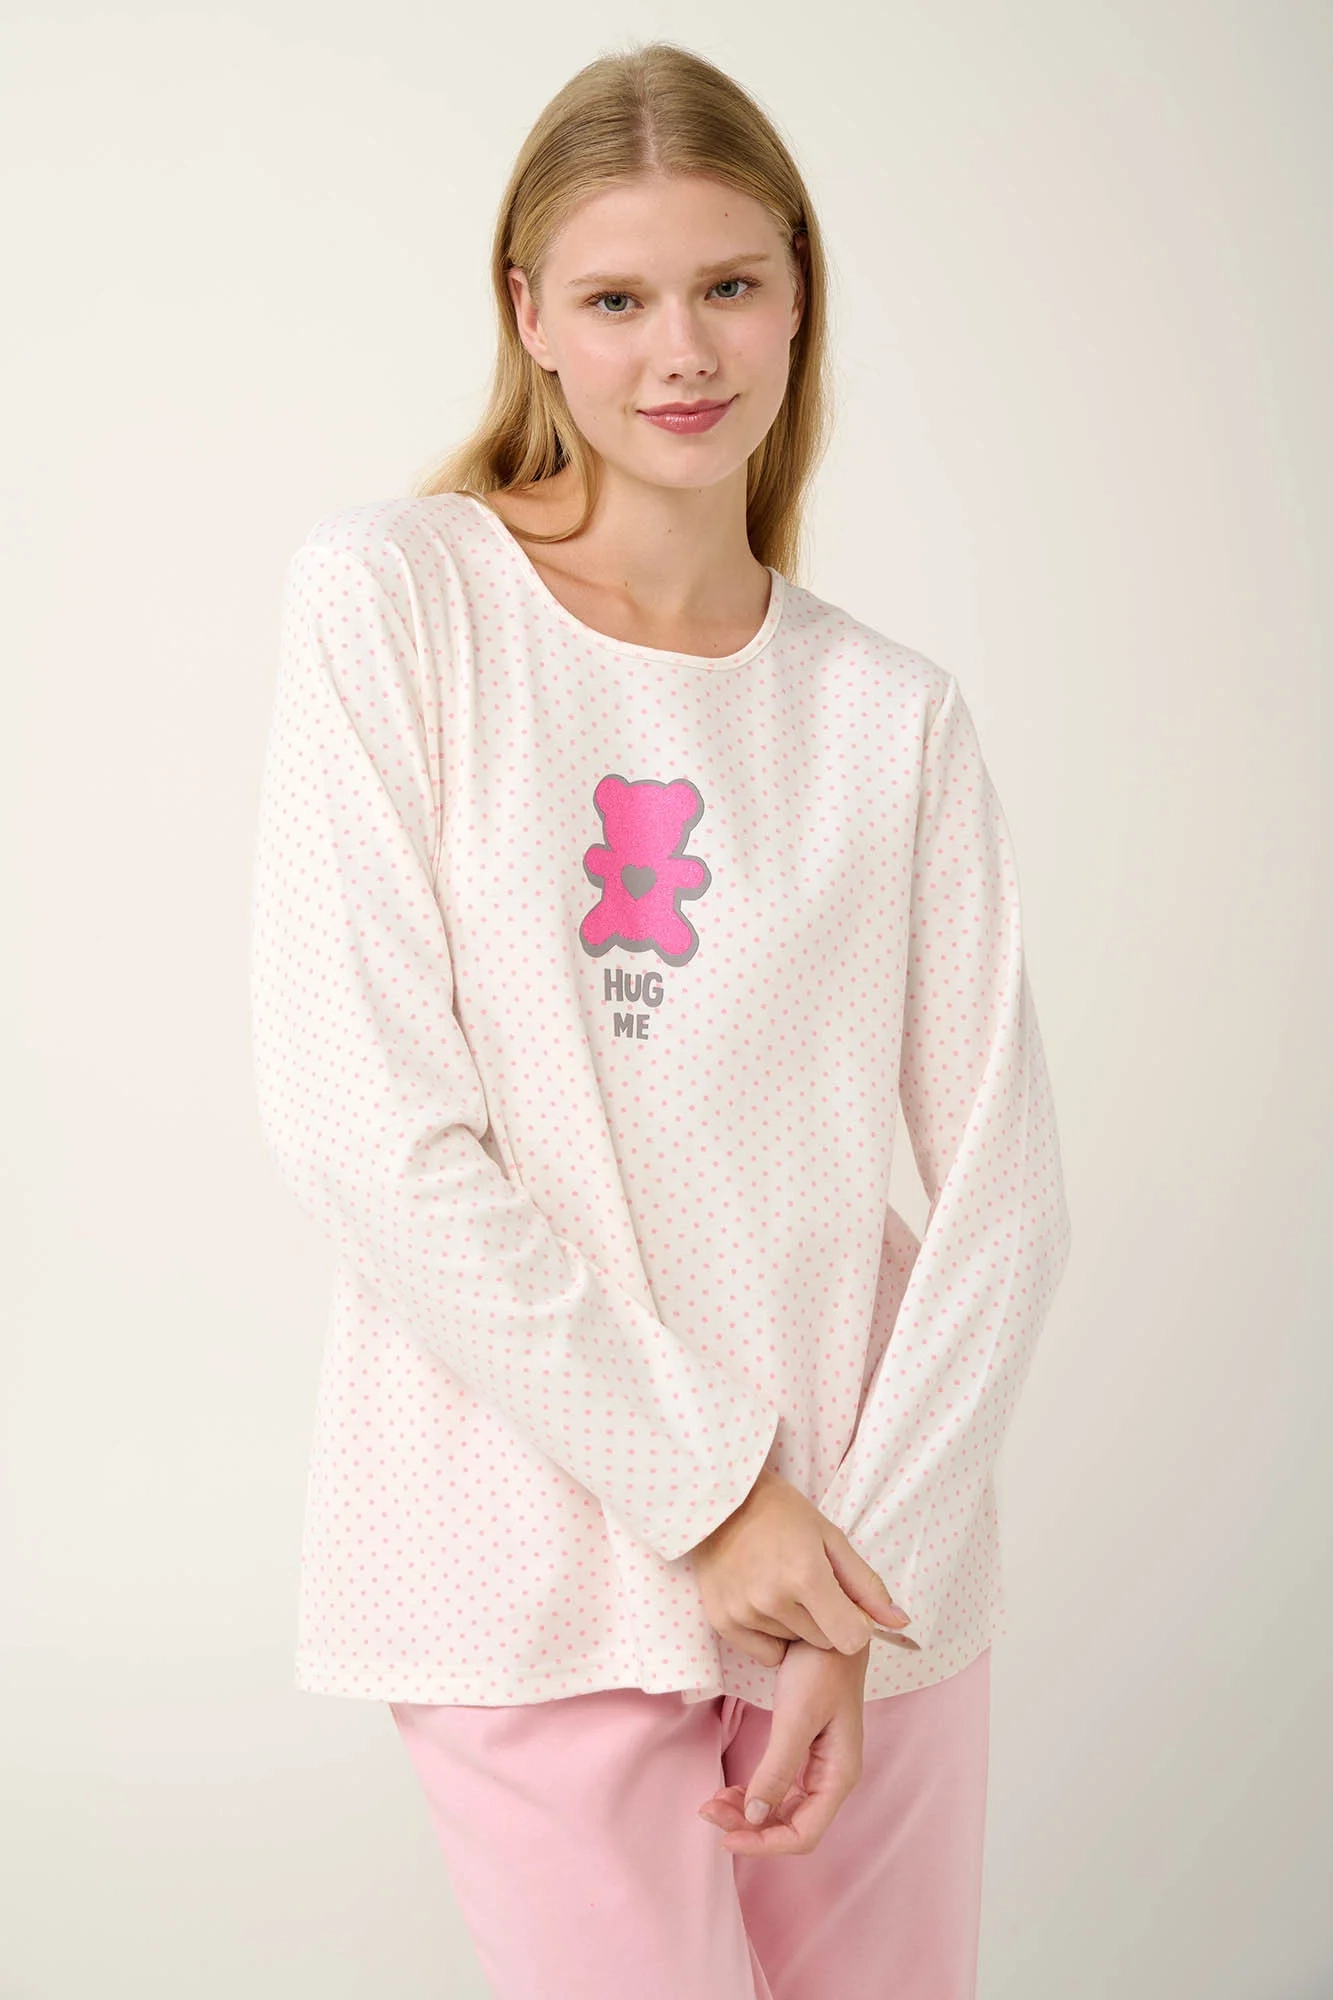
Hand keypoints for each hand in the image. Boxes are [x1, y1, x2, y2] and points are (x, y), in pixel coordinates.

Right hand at [687, 1467, 916, 1665]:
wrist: (718, 1500)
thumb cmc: (779, 1512)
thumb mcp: (829, 1537)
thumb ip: (865, 1584)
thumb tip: (899, 1622)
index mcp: (806, 1576)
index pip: (852, 1639)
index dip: (855, 1623)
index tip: (843, 1601)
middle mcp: (773, 1600)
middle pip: (823, 1642)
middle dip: (824, 1620)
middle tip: (806, 1584)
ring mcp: (744, 1613)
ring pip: (793, 1644)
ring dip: (795, 1624)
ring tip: (778, 1584)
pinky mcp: (723, 1622)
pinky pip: (765, 1654)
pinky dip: (769, 1636)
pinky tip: (760, 1601)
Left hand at [696, 1638, 869, 1855]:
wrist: (831, 1624)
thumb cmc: (821, 1666)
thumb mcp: (797, 1715)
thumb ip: (778, 1768)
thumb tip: (755, 1815)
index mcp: (839, 1776)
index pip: (803, 1834)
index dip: (764, 1844)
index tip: (724, 1837)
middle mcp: (833, 1778)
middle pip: (791, 1826)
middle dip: (750, 1828)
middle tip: (708, 1811)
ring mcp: (821, 1766)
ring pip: (783, 1810)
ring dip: (749, 1813)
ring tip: (714, 1802)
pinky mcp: (808, 1751)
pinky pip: (781, 1788)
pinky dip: (755, 1793)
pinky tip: (732, 1789)